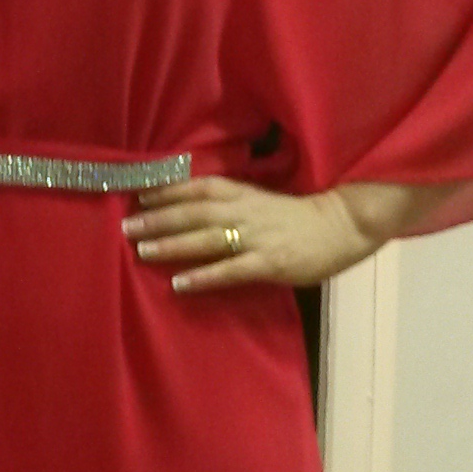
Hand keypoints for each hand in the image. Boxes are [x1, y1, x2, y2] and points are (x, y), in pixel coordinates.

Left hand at [120, 176, 364, 293]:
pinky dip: (204, 276)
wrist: (346, 224)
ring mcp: (257, 237)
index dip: (167, 191)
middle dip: (159, 218)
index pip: (199, 187)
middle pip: (194, 212)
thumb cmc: (303, 216)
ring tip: (142, 249)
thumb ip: (234, 205)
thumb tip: (196, 213)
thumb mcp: (264, 202)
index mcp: (245, 194)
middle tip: (126, 225)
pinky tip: (180, 284)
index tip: (137, 194)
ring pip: (207, 238)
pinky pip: (230, 270)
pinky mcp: (270, 263)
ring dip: (172, 244)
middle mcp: (245, 211)